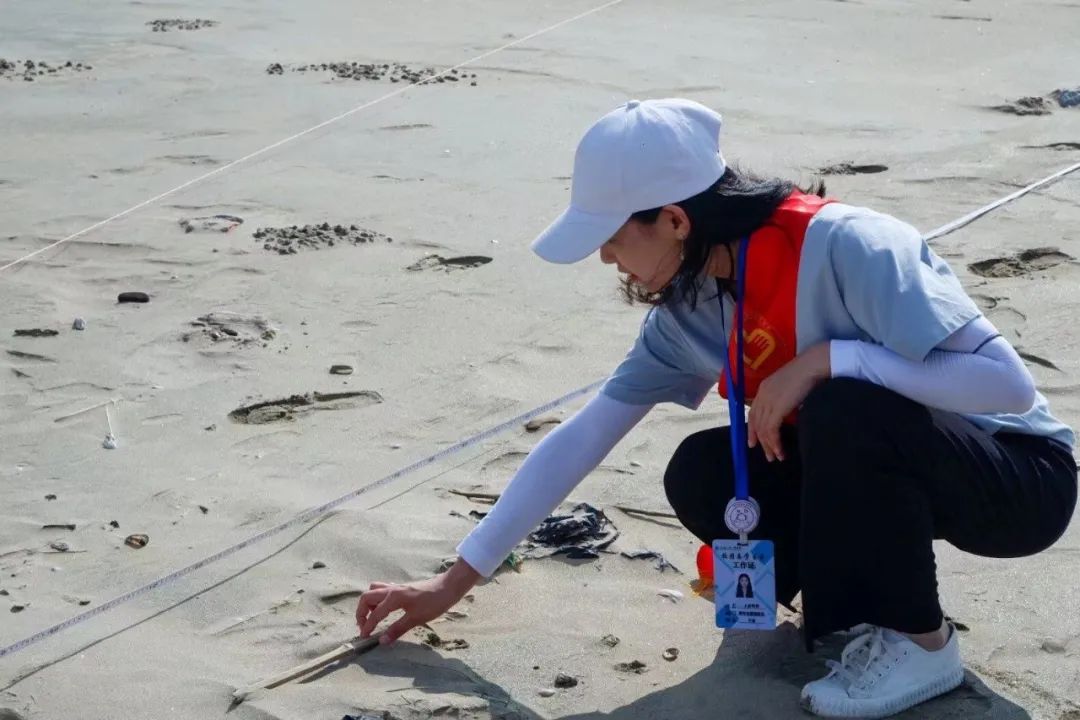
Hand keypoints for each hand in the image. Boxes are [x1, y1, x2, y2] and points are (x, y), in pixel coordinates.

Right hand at [356, 558, 479, 645]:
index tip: (363, 638)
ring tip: (373, 617)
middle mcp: (391, 590)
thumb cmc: (434, 603)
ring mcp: (396, 587)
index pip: (374, 614)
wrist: (449, 587)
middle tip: (364, 627)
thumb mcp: (416, 619)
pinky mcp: (402, 588)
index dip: (367, 627)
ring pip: (373, 590)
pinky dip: (377, 599)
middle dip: (361, 612)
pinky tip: (384, 609)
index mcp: (393, 598)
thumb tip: (381, 642)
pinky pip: (382, 590)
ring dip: (368, 603)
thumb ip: (397, 629)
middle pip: (366, 597)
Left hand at [747, 343, 829, 461]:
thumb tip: (788, 413)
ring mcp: (768, 401)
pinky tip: (780, 451)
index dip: (752, 428)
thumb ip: (784, 399)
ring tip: (776, 457)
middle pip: (756, 423)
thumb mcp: (790, 387)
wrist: (813, 365)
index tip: (754, 442)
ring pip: (763, 429)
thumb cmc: (808, 374)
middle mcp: (762, 395)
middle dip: (761, 441)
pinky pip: (771, 430)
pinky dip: (774, 442)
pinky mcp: (777, 408)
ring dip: (769, 446)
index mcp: (764, 388)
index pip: (753, 412)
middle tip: (768, 455)